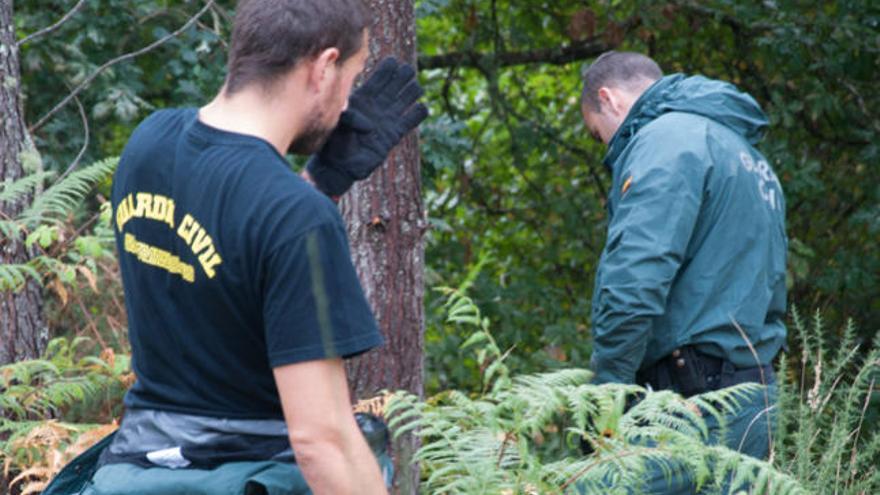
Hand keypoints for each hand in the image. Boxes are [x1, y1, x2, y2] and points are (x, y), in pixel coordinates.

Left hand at [307, 57, 428, 196]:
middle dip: (402, 76)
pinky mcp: (394, 134)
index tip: (393, 62)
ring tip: (416, 87)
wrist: (339, 164)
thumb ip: (350, 119)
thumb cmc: (334, 142)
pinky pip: (409, 121)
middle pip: (394, 85)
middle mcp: (376, 106)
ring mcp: (387, 119)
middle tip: (407, 71)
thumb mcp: (337, 125)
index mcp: (362, 99)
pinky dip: (417, 114)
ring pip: (404, 99)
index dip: (386, 70)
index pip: (378, 80)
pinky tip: (422, 108)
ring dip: (411, 92)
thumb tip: (370, 125)